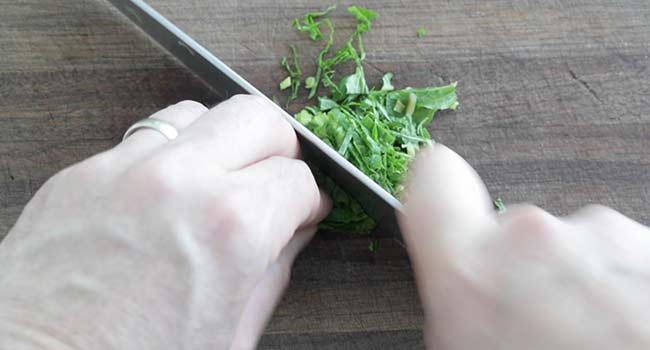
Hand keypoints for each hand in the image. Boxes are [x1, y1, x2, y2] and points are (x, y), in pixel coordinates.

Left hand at [0, 96, 329, 348]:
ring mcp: (124, 168)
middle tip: (273, 182)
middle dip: (280, 149)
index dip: (310, 200)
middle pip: (258, 117)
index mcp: (232, 228)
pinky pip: (143, 139)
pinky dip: (169, 158)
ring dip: (222, 143)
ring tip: (218, 182)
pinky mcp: (81, 173)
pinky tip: (165, 196)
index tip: (304, 212)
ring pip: (200, 111)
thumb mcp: (231, 337)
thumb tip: (291, 234)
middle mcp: (181, 181)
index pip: (299, 179)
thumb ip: (273, 274)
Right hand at [399, 144, 649, 349]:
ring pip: (575, 249)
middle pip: (512, 231)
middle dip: (525, 275)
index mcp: (472, 273)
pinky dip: (625, 294)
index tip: (443, 208)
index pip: (432, 178)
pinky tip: (629, 334)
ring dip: (582, 289)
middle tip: (542, 334)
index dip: (433, 190)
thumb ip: (457, 310)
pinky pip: (623, 261)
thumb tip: (462, 300)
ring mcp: (605, 238)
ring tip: (596, 342)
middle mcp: (535, 239)